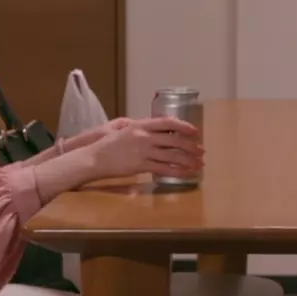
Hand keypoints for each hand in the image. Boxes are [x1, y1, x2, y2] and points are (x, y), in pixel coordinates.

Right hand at [88, 116, 204, 178]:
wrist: (94, 158)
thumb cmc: (108, 144)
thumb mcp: (123, 128)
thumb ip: (139, 127)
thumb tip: (155, 127)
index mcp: (141, 125)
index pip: (167, 122)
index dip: (184, 126)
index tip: (195, 131)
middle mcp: (144, 137)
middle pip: (174, 140)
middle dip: (191, 146)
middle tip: (201, 151)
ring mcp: (143, 152)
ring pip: (172, 156)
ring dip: (188, 160)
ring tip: (198, 163)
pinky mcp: (141, 166)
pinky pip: (164, 169)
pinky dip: (178, 171)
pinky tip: (186, 173)